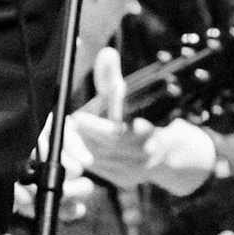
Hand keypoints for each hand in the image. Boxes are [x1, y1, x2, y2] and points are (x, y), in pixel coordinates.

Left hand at [65, 47, 216, 197]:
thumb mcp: (128, 97)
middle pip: (108, 146)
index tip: (76, 118)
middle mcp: (146, 153)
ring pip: (101, 158)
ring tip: (70, 131)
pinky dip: (85, 157)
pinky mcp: (126, 181)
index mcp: (149, 131)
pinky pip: (99, 170)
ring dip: (82, 145)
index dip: (99, 127)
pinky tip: (78, 146)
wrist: (165, 154)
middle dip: (85, 133)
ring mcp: (137, 170)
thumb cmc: (137, 117)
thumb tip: (106, 53)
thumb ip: (113, 78)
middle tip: (68, 121)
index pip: (121, 131)